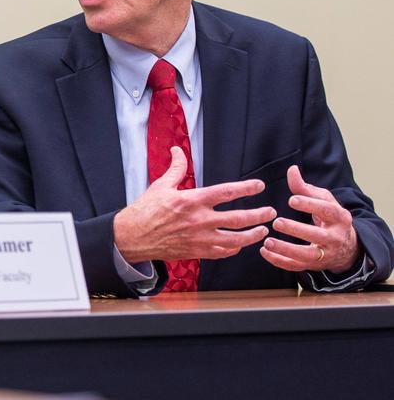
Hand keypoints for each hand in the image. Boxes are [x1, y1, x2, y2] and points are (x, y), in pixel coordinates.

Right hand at [114, 147, 275, 262]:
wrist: (132, 237)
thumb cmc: (145, 211)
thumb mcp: (160, 186)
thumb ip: (176, 169)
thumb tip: (177, 150)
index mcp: (191, 200)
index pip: (226, 192)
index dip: (246, 188)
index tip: (259, 186)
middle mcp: (199, 220)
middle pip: (238, 218)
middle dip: (259, 215)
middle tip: (270, 211)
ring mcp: (199, 239)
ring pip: (236, 240)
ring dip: (253, 235)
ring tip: (263, 231)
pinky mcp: (197, 252)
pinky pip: (223, 252)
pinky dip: (235, 249)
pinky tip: (240, 245)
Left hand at [260, 165, 359, 273]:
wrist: (346, 247)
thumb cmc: (329, 217)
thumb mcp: (323, 201)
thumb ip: (305, 187)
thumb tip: (291, 170)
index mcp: (340, 218)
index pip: (327, 211)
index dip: (310, 205)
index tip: (291, 200)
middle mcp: (335, 237)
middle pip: (317, 235)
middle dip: (297, 230)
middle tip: (277, 222)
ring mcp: (325, 254)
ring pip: (307, 255)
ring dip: (286, 249)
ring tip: (267, 241)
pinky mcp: (314, 265)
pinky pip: (297, 266)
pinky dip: (280, 261)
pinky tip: (264, 252)